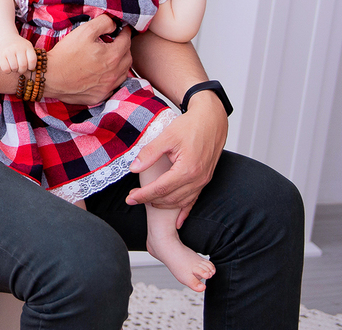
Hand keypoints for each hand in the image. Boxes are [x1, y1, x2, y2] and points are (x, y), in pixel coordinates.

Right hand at [0, 37, 37, 73]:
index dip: (31, 67)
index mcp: (27, 46)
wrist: (4, 37)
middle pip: (23, 65)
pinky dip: (8, 71)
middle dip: (22, 70)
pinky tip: (8, 66)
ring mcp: (9, 51)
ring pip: (14, 68)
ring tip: (13, 66)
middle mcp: (18, 47)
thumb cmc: (17, 46)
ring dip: (14, 70)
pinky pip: (6, 69)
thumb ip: (30, 58)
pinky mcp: (1, 55)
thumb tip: (30, 71)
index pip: (32, 60)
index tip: (28, 66)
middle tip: (20, 68)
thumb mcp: (26, 47)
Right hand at [43, 18, 132, 104]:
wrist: (50, 76)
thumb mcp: (85, 30)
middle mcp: (114, 73)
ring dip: (120, 63)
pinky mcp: (100, 96)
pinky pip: (113, 86)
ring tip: (110, 57)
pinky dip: (112, 78)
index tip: (122, 29)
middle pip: (128, 58)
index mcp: (112, 56)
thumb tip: (115, 25)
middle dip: (124, 47)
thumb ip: (104, 23)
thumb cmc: (66, 53)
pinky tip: (103, 73)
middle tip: (115, 42)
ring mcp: (108, 87)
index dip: (125, 32)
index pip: (127, 40)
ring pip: (123, 73)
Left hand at [126, 93, 226, 225]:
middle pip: (170, 198)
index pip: (160, 189)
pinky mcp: (205, 179)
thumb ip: (149, 153)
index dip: (143, 195)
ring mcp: (203, 181)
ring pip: (181, 201)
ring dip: (164, 205)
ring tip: (147, 201)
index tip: (129, 199)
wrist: (212, 120)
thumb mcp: (166, 136)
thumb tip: (134, 169)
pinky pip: (194, 200)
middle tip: (133, 199)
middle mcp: (197, 179)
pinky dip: (184, 211)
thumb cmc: (190, 125)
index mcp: (186, 170)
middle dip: (150, 201)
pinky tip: (177, 221)